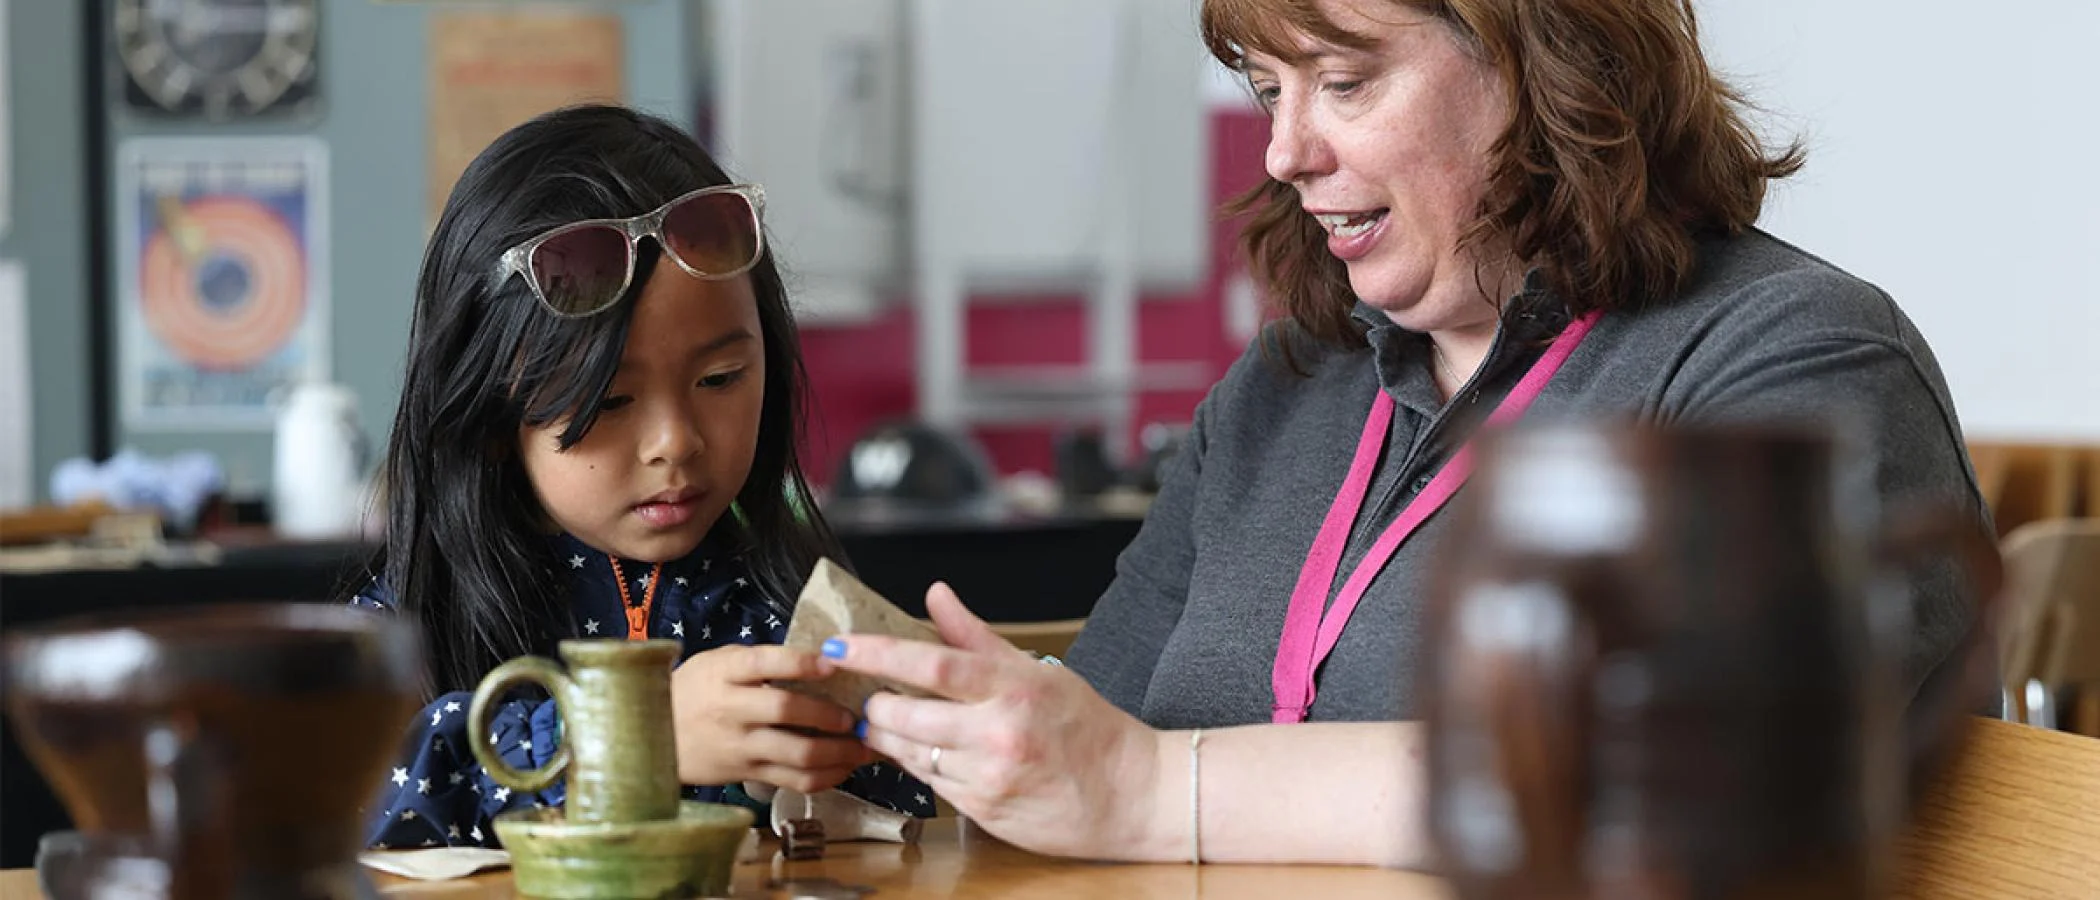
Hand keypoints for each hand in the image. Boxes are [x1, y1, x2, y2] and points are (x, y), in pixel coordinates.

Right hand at [669, 645, 875, 791]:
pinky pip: (793, 780)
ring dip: (839, 751)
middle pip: (787, 710)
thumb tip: (818, 660)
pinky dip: (826, 777)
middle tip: (856, 715)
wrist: (651, 735)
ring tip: (863, 745)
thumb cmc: (695, 691)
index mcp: (724, 673)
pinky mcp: (747, 774)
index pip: (765, 662)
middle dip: (830, 714)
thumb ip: (758, 661)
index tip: (832, 664)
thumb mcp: (717, 663)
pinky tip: (844, 768)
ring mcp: (740, 746)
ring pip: (797, 753)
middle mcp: (731, 709)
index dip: (801, 662)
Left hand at [824, 583, 1174, 859]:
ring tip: (887, 723)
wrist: (1130, 794)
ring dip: (888, 738)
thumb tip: (937, 595)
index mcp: (1014, 687)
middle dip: (875, 706)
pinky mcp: (983, 812)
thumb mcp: (1038, 672)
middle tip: (868, 695)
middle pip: (905, 715)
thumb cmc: (1088, 729)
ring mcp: (989, 777)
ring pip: (911, 754)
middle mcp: (999, 732)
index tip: (841, 647)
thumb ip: (977, 637)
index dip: (876, 653)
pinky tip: (926, 753)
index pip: (930, 662)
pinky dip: (919, 765)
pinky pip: (931, 784)